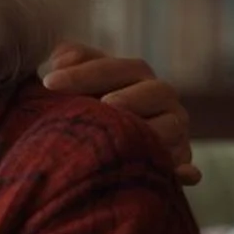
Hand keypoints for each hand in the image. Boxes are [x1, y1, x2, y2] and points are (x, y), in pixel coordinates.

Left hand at [42, 41, 200, 185]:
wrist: (102, 142)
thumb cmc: (82, 104)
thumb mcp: (74, 81)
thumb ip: (69, 61)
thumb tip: (61, 58)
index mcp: (133, 74)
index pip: (113, 68)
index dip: (83, 73)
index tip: (48, 82)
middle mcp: (158, 98)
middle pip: (155, 92)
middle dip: (131, 98)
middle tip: (106, 105)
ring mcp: (172, 130)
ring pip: (172, 128)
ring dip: (155, 132)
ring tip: (130, 137)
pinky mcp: (177, 161)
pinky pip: (185, 166)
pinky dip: (184, 171)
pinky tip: (180, 174)